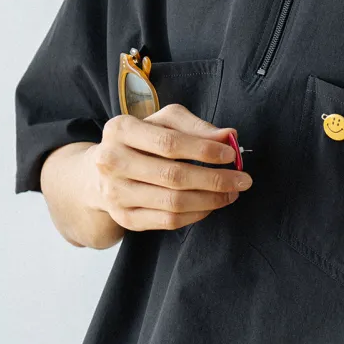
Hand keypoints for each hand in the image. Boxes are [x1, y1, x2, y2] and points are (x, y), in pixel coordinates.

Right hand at [87, 105, 252, 231]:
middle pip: (173, 176)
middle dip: (215, 179)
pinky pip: (167, 221)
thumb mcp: (164, 121)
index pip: (169, 143)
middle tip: (242, 180)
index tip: (230, 154)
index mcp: (120, 129)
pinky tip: (211, 205)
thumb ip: (196, 126)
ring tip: (231, 193)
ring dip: (210, 200)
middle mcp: (112, 161)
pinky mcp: (124, 218)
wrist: (100, 171)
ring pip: (173, 203)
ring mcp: (115, 193)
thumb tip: (228, 136)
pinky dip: (196, 214)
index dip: (204, 150)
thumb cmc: (141, 140)